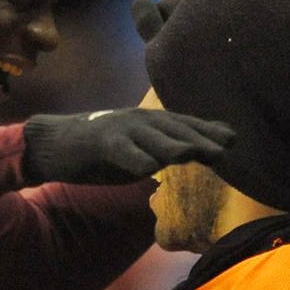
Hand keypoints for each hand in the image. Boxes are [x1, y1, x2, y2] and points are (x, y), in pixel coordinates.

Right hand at [22, 108, 233, 185]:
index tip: (234, 140)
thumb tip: (193, 155)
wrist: (56, 143)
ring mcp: (120, 129)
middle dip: (199, 138)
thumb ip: (163, 151)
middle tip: (223, 150)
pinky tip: (148, 169)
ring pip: (151, 137)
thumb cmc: (101, 150)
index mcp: (150, 123)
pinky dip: (134, 159)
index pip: (185, 125)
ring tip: (191, 154)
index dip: (208, 131)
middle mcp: (140, 121)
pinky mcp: (100, 142)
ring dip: (172, 145)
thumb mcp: (137, 151)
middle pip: (174, 129)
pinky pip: (120, 152)